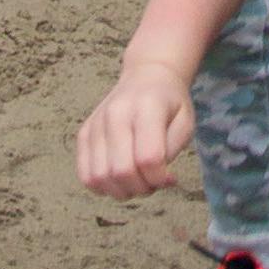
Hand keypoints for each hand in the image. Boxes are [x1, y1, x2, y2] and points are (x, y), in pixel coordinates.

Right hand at [77, 57, 195, 199]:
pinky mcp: (84, 134)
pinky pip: (85, 175)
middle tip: (153, 182)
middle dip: (142, 188)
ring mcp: (96, 123)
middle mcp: (116, 113)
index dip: (160, 178)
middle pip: (122, 171)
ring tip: (137, 181)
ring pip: (100, 177)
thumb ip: (171, 151)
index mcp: (147, 107)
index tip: (170, 178)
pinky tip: (119, 180)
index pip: (148, 157)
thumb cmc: (170, 104)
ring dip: (122, 191)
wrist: (146, 77)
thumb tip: (157, 179)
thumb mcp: (185, 122)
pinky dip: (103, 187)